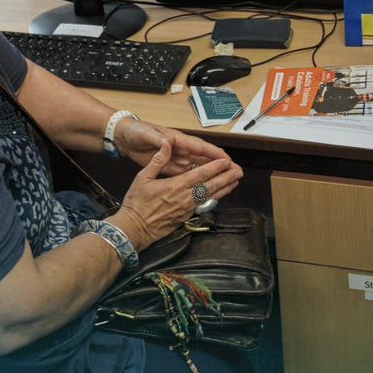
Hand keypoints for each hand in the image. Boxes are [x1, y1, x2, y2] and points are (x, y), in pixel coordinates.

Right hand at [110, 141, 243, 248]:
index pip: (200, 174)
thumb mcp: (143, 177)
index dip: (215, 167)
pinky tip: (220, 195)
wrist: (133, 229)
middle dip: (226, 177)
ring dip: (224, 188)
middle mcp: (184, 198)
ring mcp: (186, 209)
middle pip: (211, 186)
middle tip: (239, 171)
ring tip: (235, 181)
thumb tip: (167, 143)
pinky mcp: (185, 217)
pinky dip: (214, 198)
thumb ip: (158, 160)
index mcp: (175, 186)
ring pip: (210, 197)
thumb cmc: (136, 204)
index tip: (226, 161)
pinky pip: (203, 205)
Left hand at [116, 118, 229, 175]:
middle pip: (205, 158)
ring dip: (214, 173)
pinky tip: (207, 185)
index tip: (226, 160)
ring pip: (200, 167)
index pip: (200, 147)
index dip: (214, 154)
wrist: (125, 137)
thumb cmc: (137, 132)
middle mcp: (181, 149)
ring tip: (228, 179)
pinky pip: (189, 175)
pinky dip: (199, 180)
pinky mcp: (171, 168)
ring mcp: (177, 159)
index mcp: (178, 140)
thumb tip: (168, 142)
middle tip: (235, 171)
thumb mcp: (147, 135)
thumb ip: (158, 140)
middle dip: (221, 165)